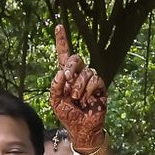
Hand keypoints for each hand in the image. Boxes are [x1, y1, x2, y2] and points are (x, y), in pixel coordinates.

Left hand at [49, 24, 107, 150]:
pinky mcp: (100, 86)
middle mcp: (78, 75)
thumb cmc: (68, 115)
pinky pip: (95, 79)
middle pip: (75, 58)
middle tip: (67, 78)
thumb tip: (61, 71)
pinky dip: (88, 90)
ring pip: (85, 71)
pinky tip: (87, 100)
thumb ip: (55, 86)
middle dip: (71, 67)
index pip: (64, 55)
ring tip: (77, 99)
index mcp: (66, 76)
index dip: (62, 41)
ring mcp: (90, 80)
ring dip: (78, 86)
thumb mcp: (55, 101)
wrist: (81, 128)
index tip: (58, 26)